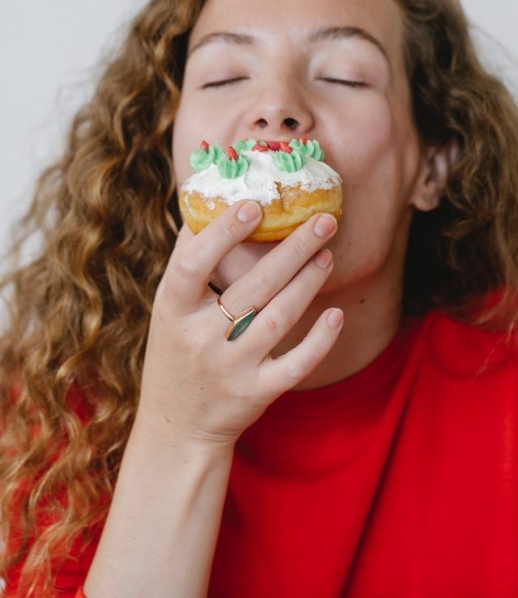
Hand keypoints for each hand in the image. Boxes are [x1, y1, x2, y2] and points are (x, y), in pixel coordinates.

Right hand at [135, 200, 342, 450]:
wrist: (176, 427)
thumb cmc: (176, 350)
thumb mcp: (169, 308)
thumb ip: (189, 260)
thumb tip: (213, 201)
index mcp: (173, 310)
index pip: (194, 264)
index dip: (223, 234)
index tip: (255, 206)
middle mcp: (200, 338)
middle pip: (253, 287)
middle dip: (293, 249)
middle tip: (323, 219)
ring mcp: (230, 368)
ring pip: (280, 318)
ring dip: (308, 282)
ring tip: (327, 253)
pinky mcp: (256, 393)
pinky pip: (296, 365)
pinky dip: (319, 341)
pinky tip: (336, 315)